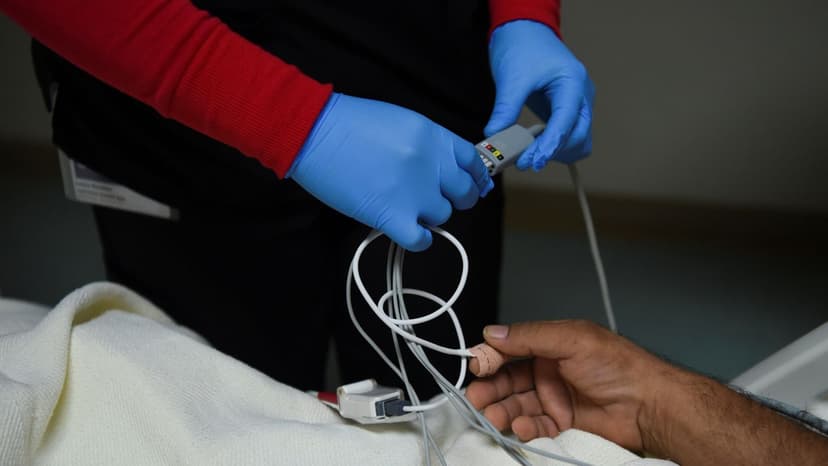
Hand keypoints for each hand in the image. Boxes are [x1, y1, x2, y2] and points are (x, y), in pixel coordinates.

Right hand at [288, 93, 492, 250]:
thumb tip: (446, 171)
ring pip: (443, 216)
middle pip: (464, 194)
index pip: (474, 163)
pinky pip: (422, 240)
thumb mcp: (402, 122)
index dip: (474, 178)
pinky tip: (404, 229)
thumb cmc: (349, 124)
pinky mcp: (393, 217)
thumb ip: (429, 145)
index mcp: (435, 137)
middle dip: (453, 198)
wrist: (313, 133)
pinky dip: (417, 239)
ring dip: (427, 216)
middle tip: (432, 199)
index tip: (470, 186)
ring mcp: (415, 193)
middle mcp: (432, 165)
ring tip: (405, 207)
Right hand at [466, 320, 676, 450]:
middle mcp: (549, 370)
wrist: (650, 406)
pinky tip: (520, 426)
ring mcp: (555, 398)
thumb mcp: (571, 340)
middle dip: (490, 388)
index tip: (476, 366)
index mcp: (550, 344)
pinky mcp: (562, 424)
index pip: (510, 349)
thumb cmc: (619, 366)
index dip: (491, 357)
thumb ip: (529, 336)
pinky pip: (534, 426)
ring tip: (494, 416)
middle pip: (508, 379)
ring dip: (502, 410)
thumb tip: (492, 333)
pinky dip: (523, 427)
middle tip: (476, 397)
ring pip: (517, 404)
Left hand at [486, 20, 594, 169]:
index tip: (533, 161)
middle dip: (553, 152)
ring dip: (557, 153)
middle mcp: (582, 95)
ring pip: (578, 141)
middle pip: (579, 136)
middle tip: (524, 162)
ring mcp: (578, 104)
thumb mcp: (511, 77)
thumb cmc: (522, 47)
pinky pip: (569, 136)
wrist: (526, 32)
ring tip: (529, 155)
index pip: (567, 122)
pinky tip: (534, 147)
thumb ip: (505, 108)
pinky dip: (555, 146)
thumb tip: (493, 136)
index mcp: (573, 82)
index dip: (551, 145)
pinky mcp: (568, 110)